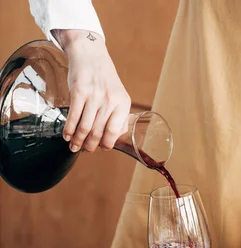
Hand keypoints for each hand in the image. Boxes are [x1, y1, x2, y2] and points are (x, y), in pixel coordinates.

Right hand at [54, 30, 130, 152]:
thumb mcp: (119, 96)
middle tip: (85, 150)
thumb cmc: (104, 78)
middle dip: (90, 146)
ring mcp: (93, 97)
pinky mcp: (78, 92)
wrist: (90, 54)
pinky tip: (67, 136)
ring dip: (78, 141)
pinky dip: (69, 130)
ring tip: (74, 146)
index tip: (101, 149)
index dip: (106, 145)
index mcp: (122, 104)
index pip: (114, 133)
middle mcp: (109, 101)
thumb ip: (118, 117)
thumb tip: (113, 139)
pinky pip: (73, 117)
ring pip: (85, 128)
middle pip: (98, 133)